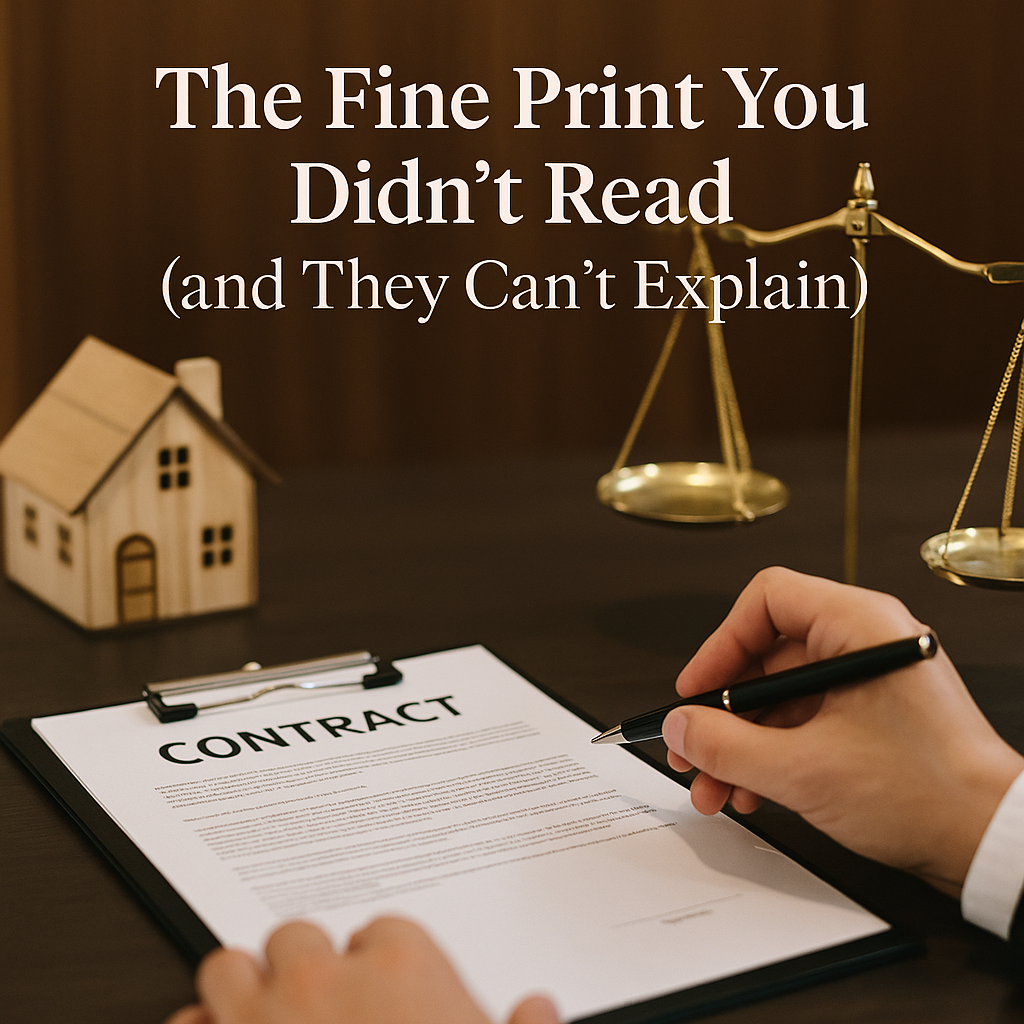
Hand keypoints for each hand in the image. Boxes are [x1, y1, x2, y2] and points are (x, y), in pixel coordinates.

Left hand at [165, 917, 557, 1023]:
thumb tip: (540, 1008)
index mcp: (400, 966)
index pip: (383, 929)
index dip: (383, 963)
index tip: (387, 992)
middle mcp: (325, 977)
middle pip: (297, 934)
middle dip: (304, 966)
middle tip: (319, 1004)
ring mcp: (264, 1015)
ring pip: (228, 965)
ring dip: (239, 989)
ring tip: (259, 1015)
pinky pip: (185, 1022)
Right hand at [663, 566, 1023, 896]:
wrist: (989, 842)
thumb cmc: (930, 794)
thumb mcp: (804, 770)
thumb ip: (727, 746)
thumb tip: (682, 727)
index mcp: (860, 626)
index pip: (767, 600)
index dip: (721, 643)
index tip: (698, 689)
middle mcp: (865, 642)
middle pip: (766, 655)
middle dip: (724, 710)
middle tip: (694, 746)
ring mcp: (868, 680)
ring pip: (780, 695)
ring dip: (742, 741)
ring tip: (718, 784)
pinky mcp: (870, 714)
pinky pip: (803, 718)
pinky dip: (772, 751)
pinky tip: (753, 789)